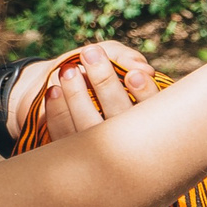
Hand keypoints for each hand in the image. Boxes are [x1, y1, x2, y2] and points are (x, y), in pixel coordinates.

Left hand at [9, 42, 160, 141]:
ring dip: (76, 96)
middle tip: (90, 53)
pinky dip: (57, 113)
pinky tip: (53, 90)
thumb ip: (127, 59)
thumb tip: (140, 68)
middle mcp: (125, 140)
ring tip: (68, 70)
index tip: (133, 75)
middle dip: (104, 82)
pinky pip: (64, 136)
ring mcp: (98, 152)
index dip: (144, 93)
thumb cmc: (103, 74)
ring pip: (88, 128)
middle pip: (118, 116)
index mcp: (145, 120)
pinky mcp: (73, 153)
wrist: (70, 96)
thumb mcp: (117, 60)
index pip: (152, 110)